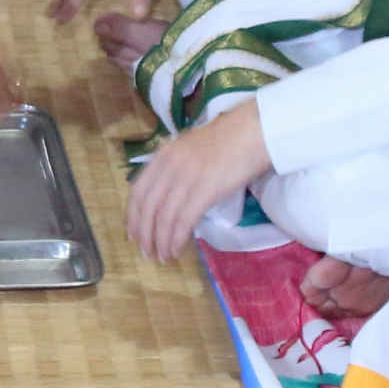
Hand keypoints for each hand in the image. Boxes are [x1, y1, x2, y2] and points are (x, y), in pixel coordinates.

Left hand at [124, 102, 272, 265]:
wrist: (255, 129)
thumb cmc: (229, 139)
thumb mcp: (191, 149)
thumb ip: (176, 168)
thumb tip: (169, 197)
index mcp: (164, 155)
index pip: (138, 191)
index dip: (132, 216)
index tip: (132, 234)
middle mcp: (170, 166)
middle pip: (148, 207)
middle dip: (144, 234)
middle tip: (146, 254)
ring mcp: (187, 177)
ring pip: (164, 217)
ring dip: (161, 241)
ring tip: (163, 257)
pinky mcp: (206, 189)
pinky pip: (183, 220)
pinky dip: (176, 239)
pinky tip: (177, 250)